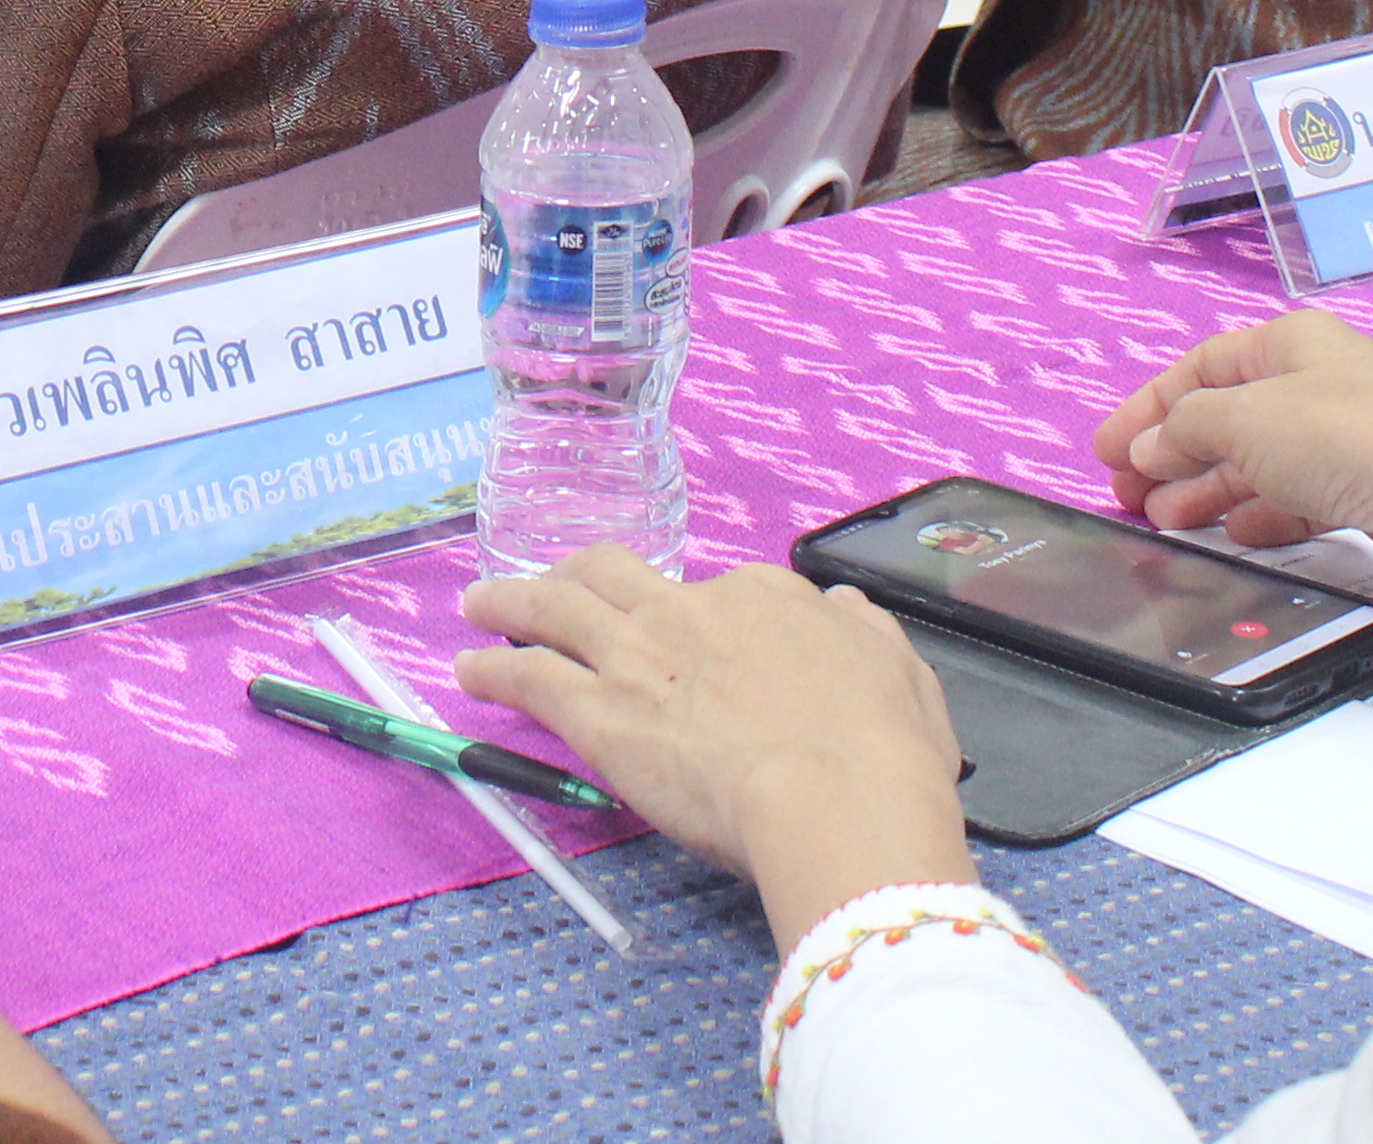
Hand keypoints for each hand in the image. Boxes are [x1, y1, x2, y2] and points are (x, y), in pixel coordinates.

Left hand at [453, 546, 970, 943]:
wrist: (836, 799)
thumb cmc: (884, 753)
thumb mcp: (904, 674)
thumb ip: (865, 636)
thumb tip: (844, 607)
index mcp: (767, 601)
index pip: (721, 592)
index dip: (699, 613)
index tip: (688, 635)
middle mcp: (692, 612)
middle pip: (615, 574)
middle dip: (578, 573)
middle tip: (551, 583)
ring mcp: (638, 657)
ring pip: (555, 609)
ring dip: (510, 601)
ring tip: (479, 604)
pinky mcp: (598, 713)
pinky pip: (530, 678)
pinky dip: (493, 672)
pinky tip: (467, 673)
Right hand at [1094, 307, 1372, 626]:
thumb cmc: (1346, 438)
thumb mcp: (1241, 419)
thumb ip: (1181, 429)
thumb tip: (1148, 448)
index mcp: (1290, 344)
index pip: (1201, 369)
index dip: (1147, 408)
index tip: (1107, 449)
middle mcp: (1318, 384)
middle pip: (1226, 418)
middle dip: (1172, 455)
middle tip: (1128, 493)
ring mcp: (1344, 440)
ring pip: (1258, 462)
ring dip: (1207, 489)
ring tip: (1166, 519)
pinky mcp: (1365, 492)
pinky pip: (1295, 499)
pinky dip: (1258, 513)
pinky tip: (1232, 532)